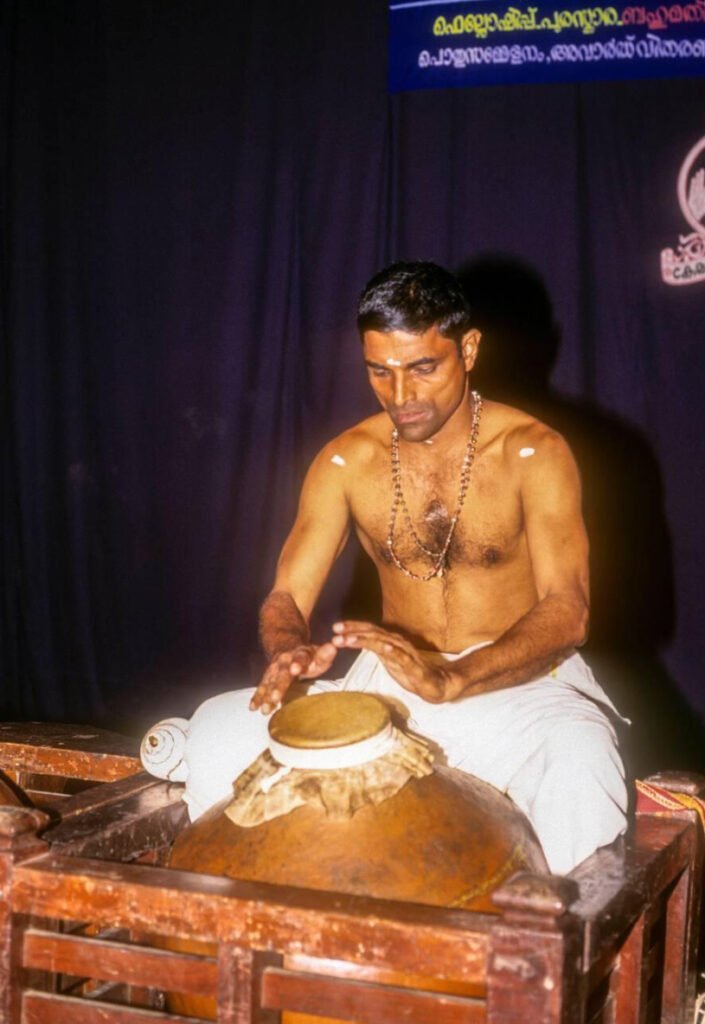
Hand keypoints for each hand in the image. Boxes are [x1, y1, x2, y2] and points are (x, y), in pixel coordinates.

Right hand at [249, 642, 337, 713]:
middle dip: (278, 686)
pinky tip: (253, 707)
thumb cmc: (307, 655)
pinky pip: (261, 687)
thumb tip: (333, 647)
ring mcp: (273, 669)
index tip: (295, 669)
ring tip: (265, 709)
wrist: (285, 644)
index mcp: (300, 653)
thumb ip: (325, 654)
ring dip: (266, 695)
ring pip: (269, 682)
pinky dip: (257, 697)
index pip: (300, 658)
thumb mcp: (317, 653)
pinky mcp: (267, 677)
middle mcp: (284, 661)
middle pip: (281, 674)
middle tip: (275, 697)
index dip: (298, 663)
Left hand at [331, 621, 460, 702]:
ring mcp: (405, 653)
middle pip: (372, 633)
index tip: (336, 627)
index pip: (368, 631)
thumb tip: (356, 642)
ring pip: (383, 643)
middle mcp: (396, 643)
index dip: (352, 627)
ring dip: (365, 639)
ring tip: (350, 639)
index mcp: (389, 642)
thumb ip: (375, 649)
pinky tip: (384, 647)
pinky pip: (402, 657)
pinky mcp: (413, 666)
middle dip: (353, 631)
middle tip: (336, 630)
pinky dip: (393, 651)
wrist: (435, 683)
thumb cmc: (410, 672)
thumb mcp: (388, 660)